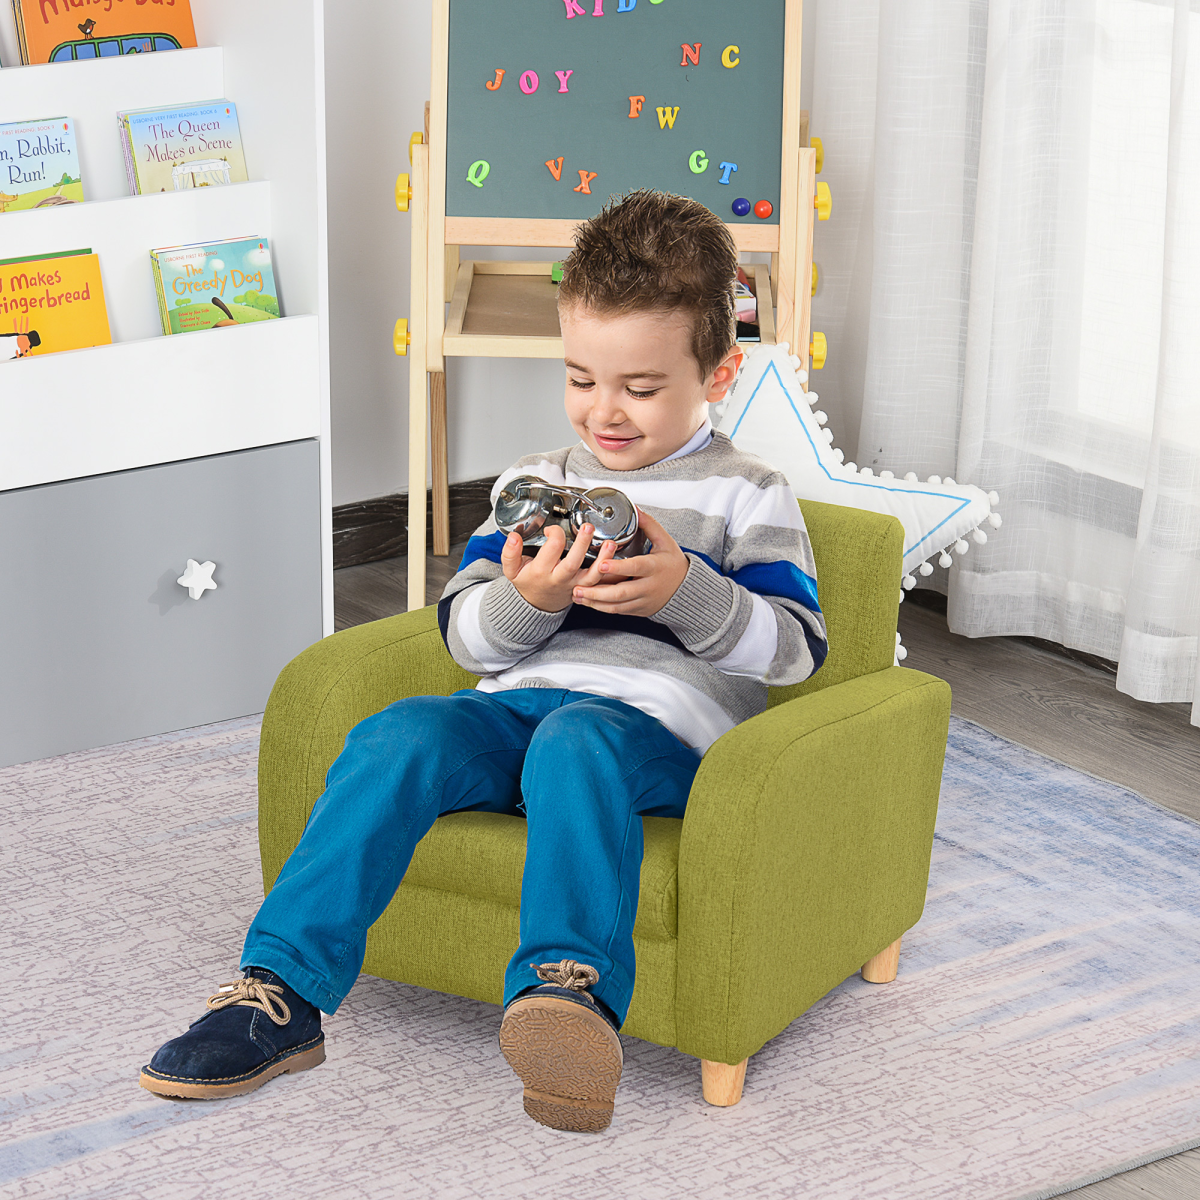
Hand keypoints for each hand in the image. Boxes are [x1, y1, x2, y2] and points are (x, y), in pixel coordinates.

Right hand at [501, 523, 617, 612]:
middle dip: (582, 544)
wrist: (536, 604)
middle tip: (587, 527)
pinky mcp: (585, 586)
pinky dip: (609, 571)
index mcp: (541, 571)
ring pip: (591, 575)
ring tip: (610, 544)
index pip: (551, 549)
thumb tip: (513, 536)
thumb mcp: (512, 570)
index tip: (553, 529)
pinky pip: (599, 581)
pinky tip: (614, 557)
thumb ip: (509, 552)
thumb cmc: (528, 582)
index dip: (554, 534)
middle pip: (573, 561)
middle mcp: (560, 578)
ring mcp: (575, 584)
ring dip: (603, 559)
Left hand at [571, 510, 688, 616]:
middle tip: (578, 587)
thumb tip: (635, 509)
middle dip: (598, 592)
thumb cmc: (673, 564)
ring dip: (595, 601)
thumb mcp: (666, 542)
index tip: (602, 564)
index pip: (635, 567)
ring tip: (577, 595)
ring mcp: (643, 600)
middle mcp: (648, 586)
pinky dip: (602, 607)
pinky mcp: (638, 609)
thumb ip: (649, 525)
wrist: (685, 589)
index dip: (618, 567)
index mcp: (654, 567)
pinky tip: (588, 602)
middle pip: (622, 592)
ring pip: (617, 604)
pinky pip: (618, 610)